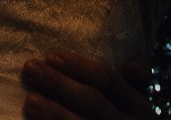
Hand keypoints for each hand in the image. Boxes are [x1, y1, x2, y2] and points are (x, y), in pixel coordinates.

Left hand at [21, 54, 153, 119]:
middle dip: (59, 84)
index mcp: (140, 107)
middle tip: (31, 69)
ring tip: (31, 101)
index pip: (108, 81)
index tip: (51, 56)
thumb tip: (130, 64)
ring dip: (55, 113)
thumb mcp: (138, 106)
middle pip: (92, 102)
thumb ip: (135, 85)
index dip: (79, 67)